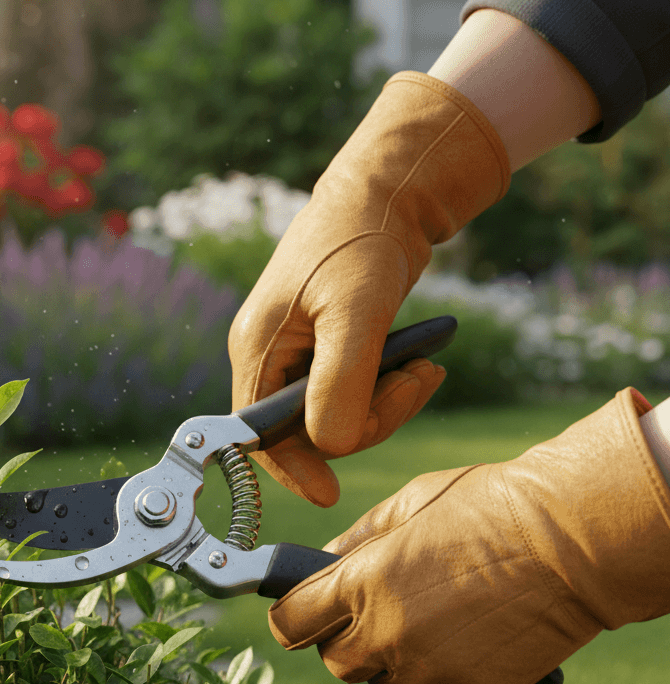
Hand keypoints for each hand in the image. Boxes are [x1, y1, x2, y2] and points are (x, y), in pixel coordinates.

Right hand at [229, 71, 508, 505]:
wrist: (390, 190)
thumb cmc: (363, 239)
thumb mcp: (357, 310)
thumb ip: (340, 382)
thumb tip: (333, 447)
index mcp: (257, 348)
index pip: (258, 434)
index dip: (292, 467)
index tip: (329, 493)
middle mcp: (270, 357)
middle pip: (305, 429)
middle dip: (364, 420)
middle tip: (415, 384)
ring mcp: (300, 355)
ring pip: (336, 415)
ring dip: (386, 404)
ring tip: (427, 369)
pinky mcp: (330, 350)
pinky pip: (356, 394)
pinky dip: (389, 389)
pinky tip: (422, 365)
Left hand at [267, 389, 669, 683]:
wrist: (574, 539)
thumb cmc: (489, 505)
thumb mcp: (410, 503)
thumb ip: (357, 539)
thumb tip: (323, 561)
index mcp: (360, 582)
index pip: (290, 622)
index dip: (295, 616)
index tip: (306, 612)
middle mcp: (384, 635)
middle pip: (336, 662)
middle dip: (349, 640)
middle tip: (382, 614)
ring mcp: (427, 672)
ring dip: (397, 667)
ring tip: (432, 630)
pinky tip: (458, 657)